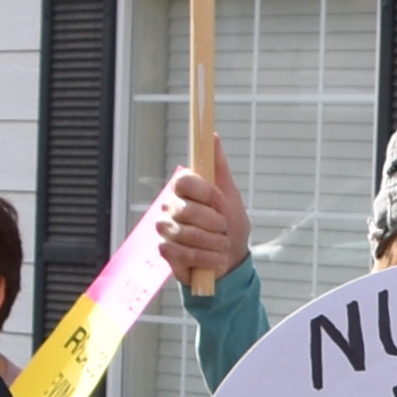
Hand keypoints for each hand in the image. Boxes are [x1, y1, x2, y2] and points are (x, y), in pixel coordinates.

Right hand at [157, 158, 251, 286]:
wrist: (231, 259)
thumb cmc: (230, 225)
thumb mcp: (230, 194)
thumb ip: (218, 167)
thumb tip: (212, 136)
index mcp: (184, 189)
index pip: (184, 181)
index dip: (205, 193)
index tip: (221, 202)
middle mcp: (170, 205)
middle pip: (187, 210)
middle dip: (214, 223)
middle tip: (224, 229)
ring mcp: (165, 228)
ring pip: (185, 233)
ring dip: (212, 242)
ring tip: (223, 245)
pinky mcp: (165, 250)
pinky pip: (181, 253)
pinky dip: (205, 258)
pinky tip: (216, 258)